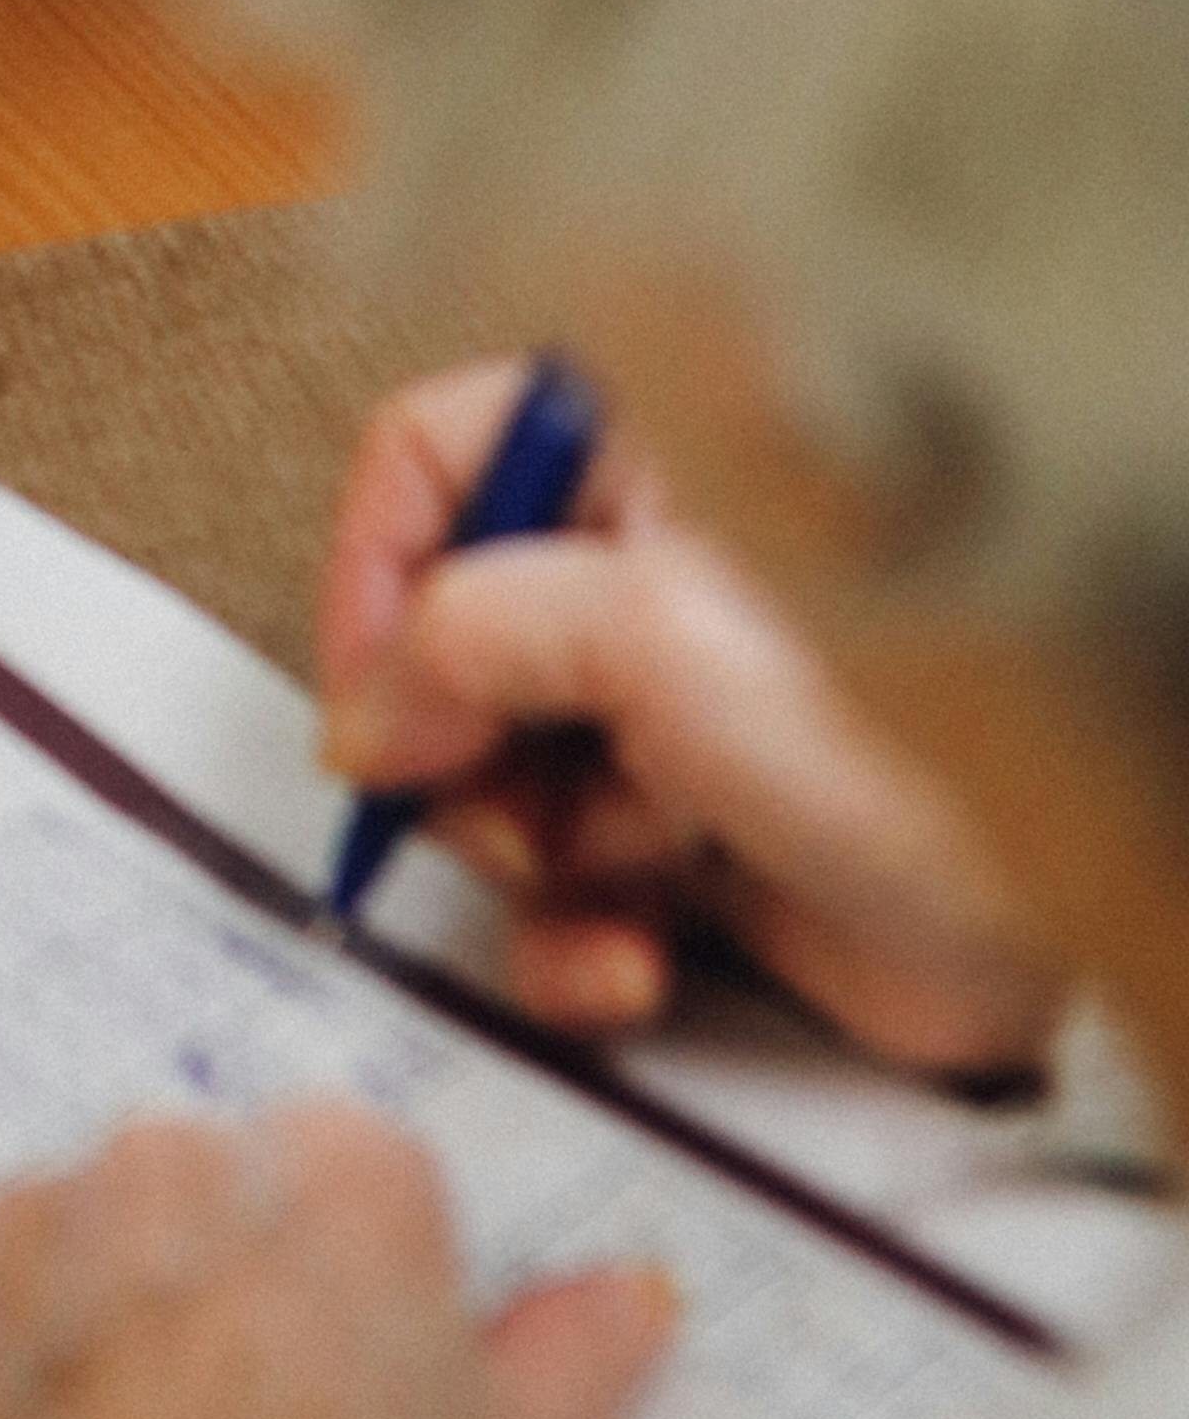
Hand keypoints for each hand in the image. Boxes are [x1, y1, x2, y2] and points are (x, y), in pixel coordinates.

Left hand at [0, 1100, 672, 1418]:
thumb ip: (568, 1367)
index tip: (358, 1395)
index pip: (355, 1175)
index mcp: (340, 1175)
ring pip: (81, 1236)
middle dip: (227, 1286)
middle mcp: (172, 1155)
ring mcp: (30, 1222)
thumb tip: (631, 1291)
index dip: (362, 1294)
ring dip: (106, 1320)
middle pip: (209, 1189)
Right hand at [316, 365, 1064, 1071]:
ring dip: (525, 861)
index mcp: (640, 462)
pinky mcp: (699, 858)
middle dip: (454, 745)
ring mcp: (670, 724)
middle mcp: (645, 582)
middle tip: (483, 798)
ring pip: (497, 785)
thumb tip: (366, 713)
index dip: (376, 570)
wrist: (1051, 909)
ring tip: (601, 880)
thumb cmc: (894, 734)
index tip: (370, 694)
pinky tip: (631, 963)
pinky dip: (576, 946)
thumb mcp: (645, 632)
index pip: (437, 456)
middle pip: (448, 640)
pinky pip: (565, 901)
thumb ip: (463, 633)